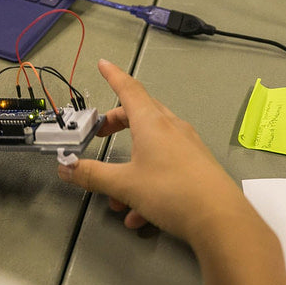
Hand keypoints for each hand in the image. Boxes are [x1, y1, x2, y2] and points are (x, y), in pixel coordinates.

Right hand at [57, 59, 249, 247]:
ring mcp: (187, 147)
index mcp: (151, 122)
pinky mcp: (196, 167)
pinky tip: (139, 216)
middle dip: (117, 123)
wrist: (220, 219)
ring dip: (129, 168)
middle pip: (139, 114)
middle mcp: (171, 128)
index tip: (103, 64)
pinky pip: (165, 168)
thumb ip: (92, 175)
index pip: (128, 89)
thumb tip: (65, 168)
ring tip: (117, 199)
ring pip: (151, 147)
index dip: (113, 76)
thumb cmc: (171, 191)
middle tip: (100, 134)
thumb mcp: (124, 185)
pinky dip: (147, 185)